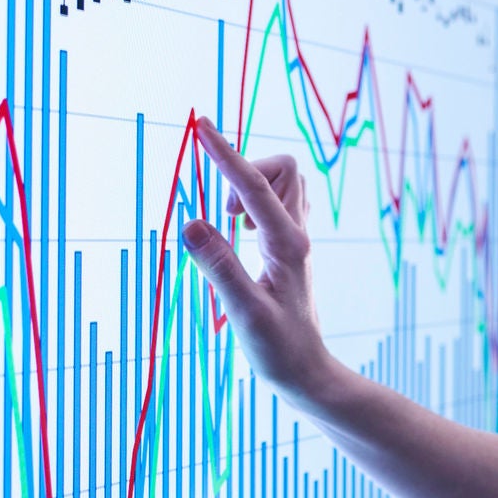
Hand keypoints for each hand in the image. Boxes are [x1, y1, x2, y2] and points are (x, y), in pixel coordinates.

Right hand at [180, 118, 336, 401]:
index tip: (201, 124)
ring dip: (249, 187)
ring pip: (283, 184)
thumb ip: (218, 266)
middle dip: (244, 171)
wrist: (306, 373)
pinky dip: (253, 203)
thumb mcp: (243, 311)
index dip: (225, 154)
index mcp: (286, 245)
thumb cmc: (278, 350)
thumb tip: (191, 222)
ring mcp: (296, 241)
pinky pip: (277, 204)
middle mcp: (296, 235)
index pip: (254, 187)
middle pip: (282, 170)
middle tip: (220, 213)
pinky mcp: (289, 250)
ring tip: (227, 224)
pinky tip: (236, 233)